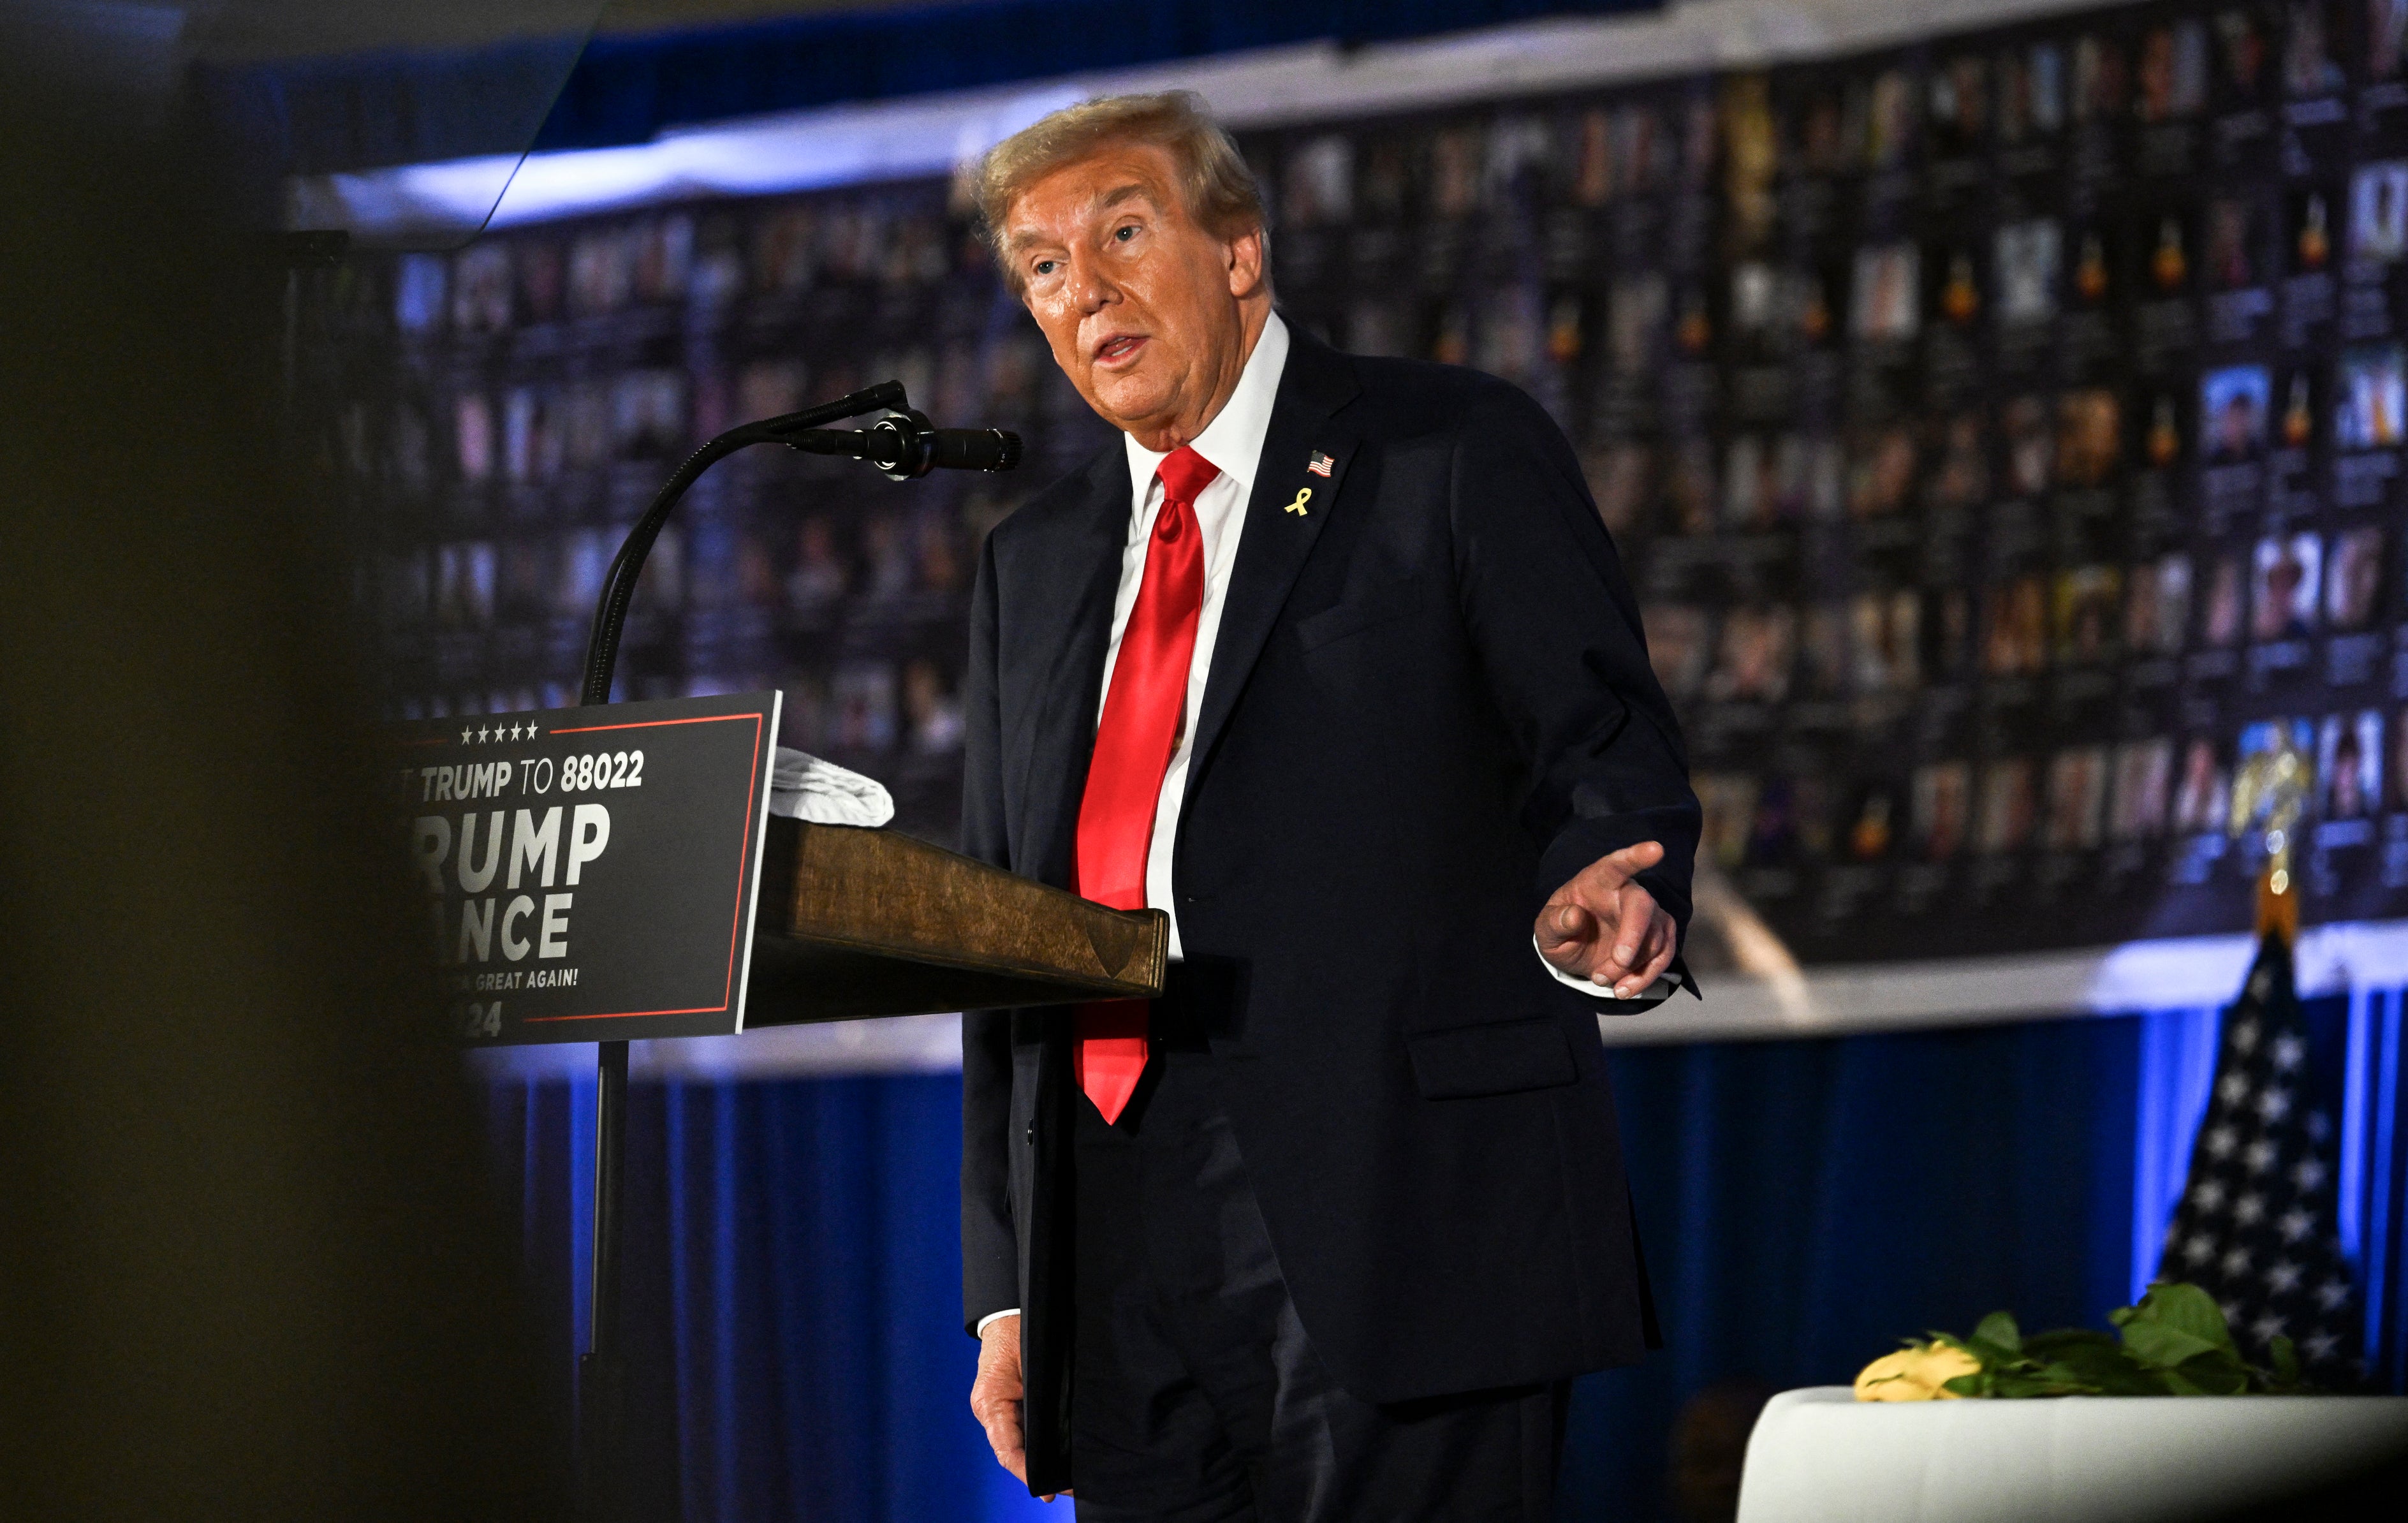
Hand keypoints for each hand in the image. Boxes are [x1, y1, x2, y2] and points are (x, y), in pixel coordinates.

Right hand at [970, 1314, 1065, 1499]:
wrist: (1010, 1313)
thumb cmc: (1020, 1330)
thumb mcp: (1032, 1359)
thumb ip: (1040, 1392)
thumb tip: (1058, 1429)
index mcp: (991, 1402)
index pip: (1007, 1449)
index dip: (1026, 1470)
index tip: (1047, 1487)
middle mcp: (991, 1412)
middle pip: (1013, 1453)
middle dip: (1037, 1472)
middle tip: (1067, 1487)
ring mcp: (998, 1411)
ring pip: (1018, 1446)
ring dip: (1038, 1462)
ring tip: (1067, 1479)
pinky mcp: (1008, 1407)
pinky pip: (1022, 1433)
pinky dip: (1037, 1447)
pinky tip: (1060, 1456)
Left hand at [1536, 841, 1676, 998]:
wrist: (1576, 949)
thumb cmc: (1561, 929)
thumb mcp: (1546, 929)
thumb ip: (1554, 922)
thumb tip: (1574, 916)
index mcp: (1598, 880)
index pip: (1618, 864)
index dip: (1636, 856)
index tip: (1657, 849)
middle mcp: (1627, 892)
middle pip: (1642, 905)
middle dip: (1633, 937)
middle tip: (1617, 963)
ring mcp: (1648, 914)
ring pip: (1653, 938)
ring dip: (1629, 967)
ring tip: (1602, 979)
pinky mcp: (1659, 935)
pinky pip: (1663, 956)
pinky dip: (1645, 978)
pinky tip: (1624, 989)